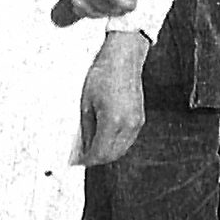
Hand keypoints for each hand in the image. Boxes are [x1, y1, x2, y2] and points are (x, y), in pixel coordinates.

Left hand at [79, 32, 147, 163]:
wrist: (122, 59)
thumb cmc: (102, 76)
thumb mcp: (86, 104)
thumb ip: (86, 129)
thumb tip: (85, 147)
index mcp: (112, 122)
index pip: (100, 153)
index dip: (88, 160)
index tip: (79, 161)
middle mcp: (127, 125)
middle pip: (112, 155)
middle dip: (97, 159)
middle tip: (84, 158)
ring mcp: (136, 122)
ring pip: (122, 149)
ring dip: (108, 153)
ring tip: (93, 149)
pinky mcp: (140, 118)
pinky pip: (128, 140)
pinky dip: (117, 144)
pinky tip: (106, 139)